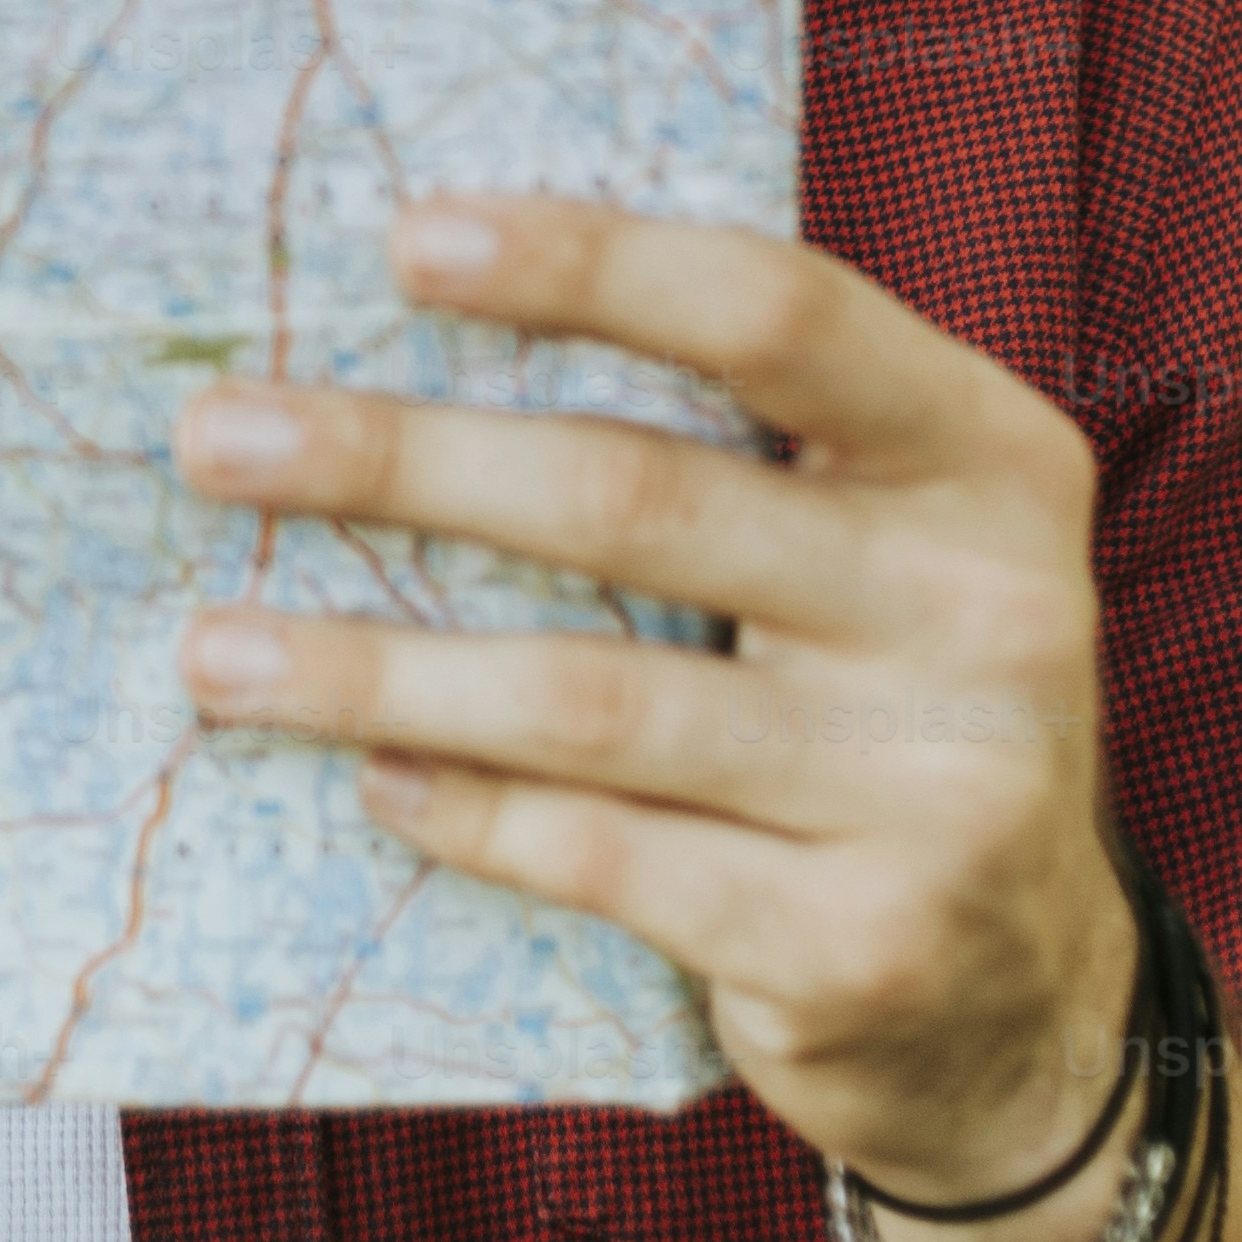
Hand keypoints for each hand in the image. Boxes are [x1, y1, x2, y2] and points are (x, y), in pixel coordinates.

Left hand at [165, 195, 1131, 1207]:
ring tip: (217, 651)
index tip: (404, 239)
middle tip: (217, 440)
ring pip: (589, 697)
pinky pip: (604, 856)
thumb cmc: (880, 703)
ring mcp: (937, 787)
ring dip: (375, 668)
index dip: (590, 264)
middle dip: (398, 459)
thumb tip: (420, 325)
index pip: (778, 313)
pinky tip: (372, 781)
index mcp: (987, 460)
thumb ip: (733, 446)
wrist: (1024, 1002)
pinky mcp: (860, 944)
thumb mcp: (877, 544)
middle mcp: (988, 610)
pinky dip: (467, 812)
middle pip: (636, 496)